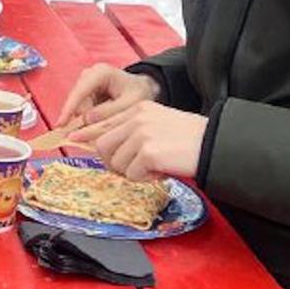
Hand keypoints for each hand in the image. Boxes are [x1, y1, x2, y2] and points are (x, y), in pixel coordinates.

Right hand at [57, 63, 159, 127]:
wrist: (142, 89)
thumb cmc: (138, 94)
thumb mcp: (130, 104)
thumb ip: (109, 112)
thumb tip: (86, 119)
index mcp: (100, 73)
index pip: (80, 91)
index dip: (70, 108)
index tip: (62, 124)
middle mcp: (88, 75)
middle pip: (77, 101)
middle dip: (81, 119)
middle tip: (91, 136)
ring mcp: (85, 84)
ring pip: (77, 108)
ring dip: (85, 122)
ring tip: (100, 131)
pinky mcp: (84, 94)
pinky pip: (81, 110)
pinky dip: (87, 121)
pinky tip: (97, 127)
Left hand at [78, 100, 205, 180]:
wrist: (216, 145)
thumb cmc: (189, 141)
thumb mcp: (157, 126)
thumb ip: (133, 132)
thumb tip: (106, 149)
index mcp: (138, 109)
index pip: (103, 122)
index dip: (87, 134)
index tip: (73, 138)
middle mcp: (137, 118)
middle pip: (103, 146)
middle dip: (114, 163)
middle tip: (135, 169)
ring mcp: (141, 134)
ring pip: (117, 164)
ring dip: (134, 173)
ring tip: (155, 167)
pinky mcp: (148, 152)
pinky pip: (133, 175)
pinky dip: (146, 179)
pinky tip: (162, 171)